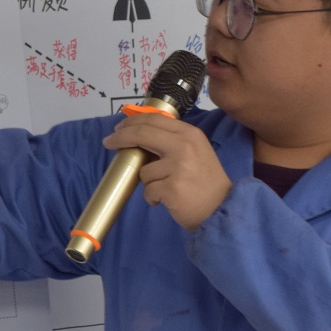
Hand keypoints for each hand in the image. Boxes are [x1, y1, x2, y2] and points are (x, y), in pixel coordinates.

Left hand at [105, 112, 231, 230]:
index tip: (118, 129)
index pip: (154, 120)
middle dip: (120, 138)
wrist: (222, 210)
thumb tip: (138, 135)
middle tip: (108, 143)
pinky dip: (153, 198)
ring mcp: (178, 167)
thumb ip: (172, 142)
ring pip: (144, 171)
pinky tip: (168, 200)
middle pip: (141, 134)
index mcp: (189, 134)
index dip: (131, 122)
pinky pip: (148, 191)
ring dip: (149, 183)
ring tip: (167, 189)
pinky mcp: (171, 188)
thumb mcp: (195, 152)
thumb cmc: (206, 183)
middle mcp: (184, 146)